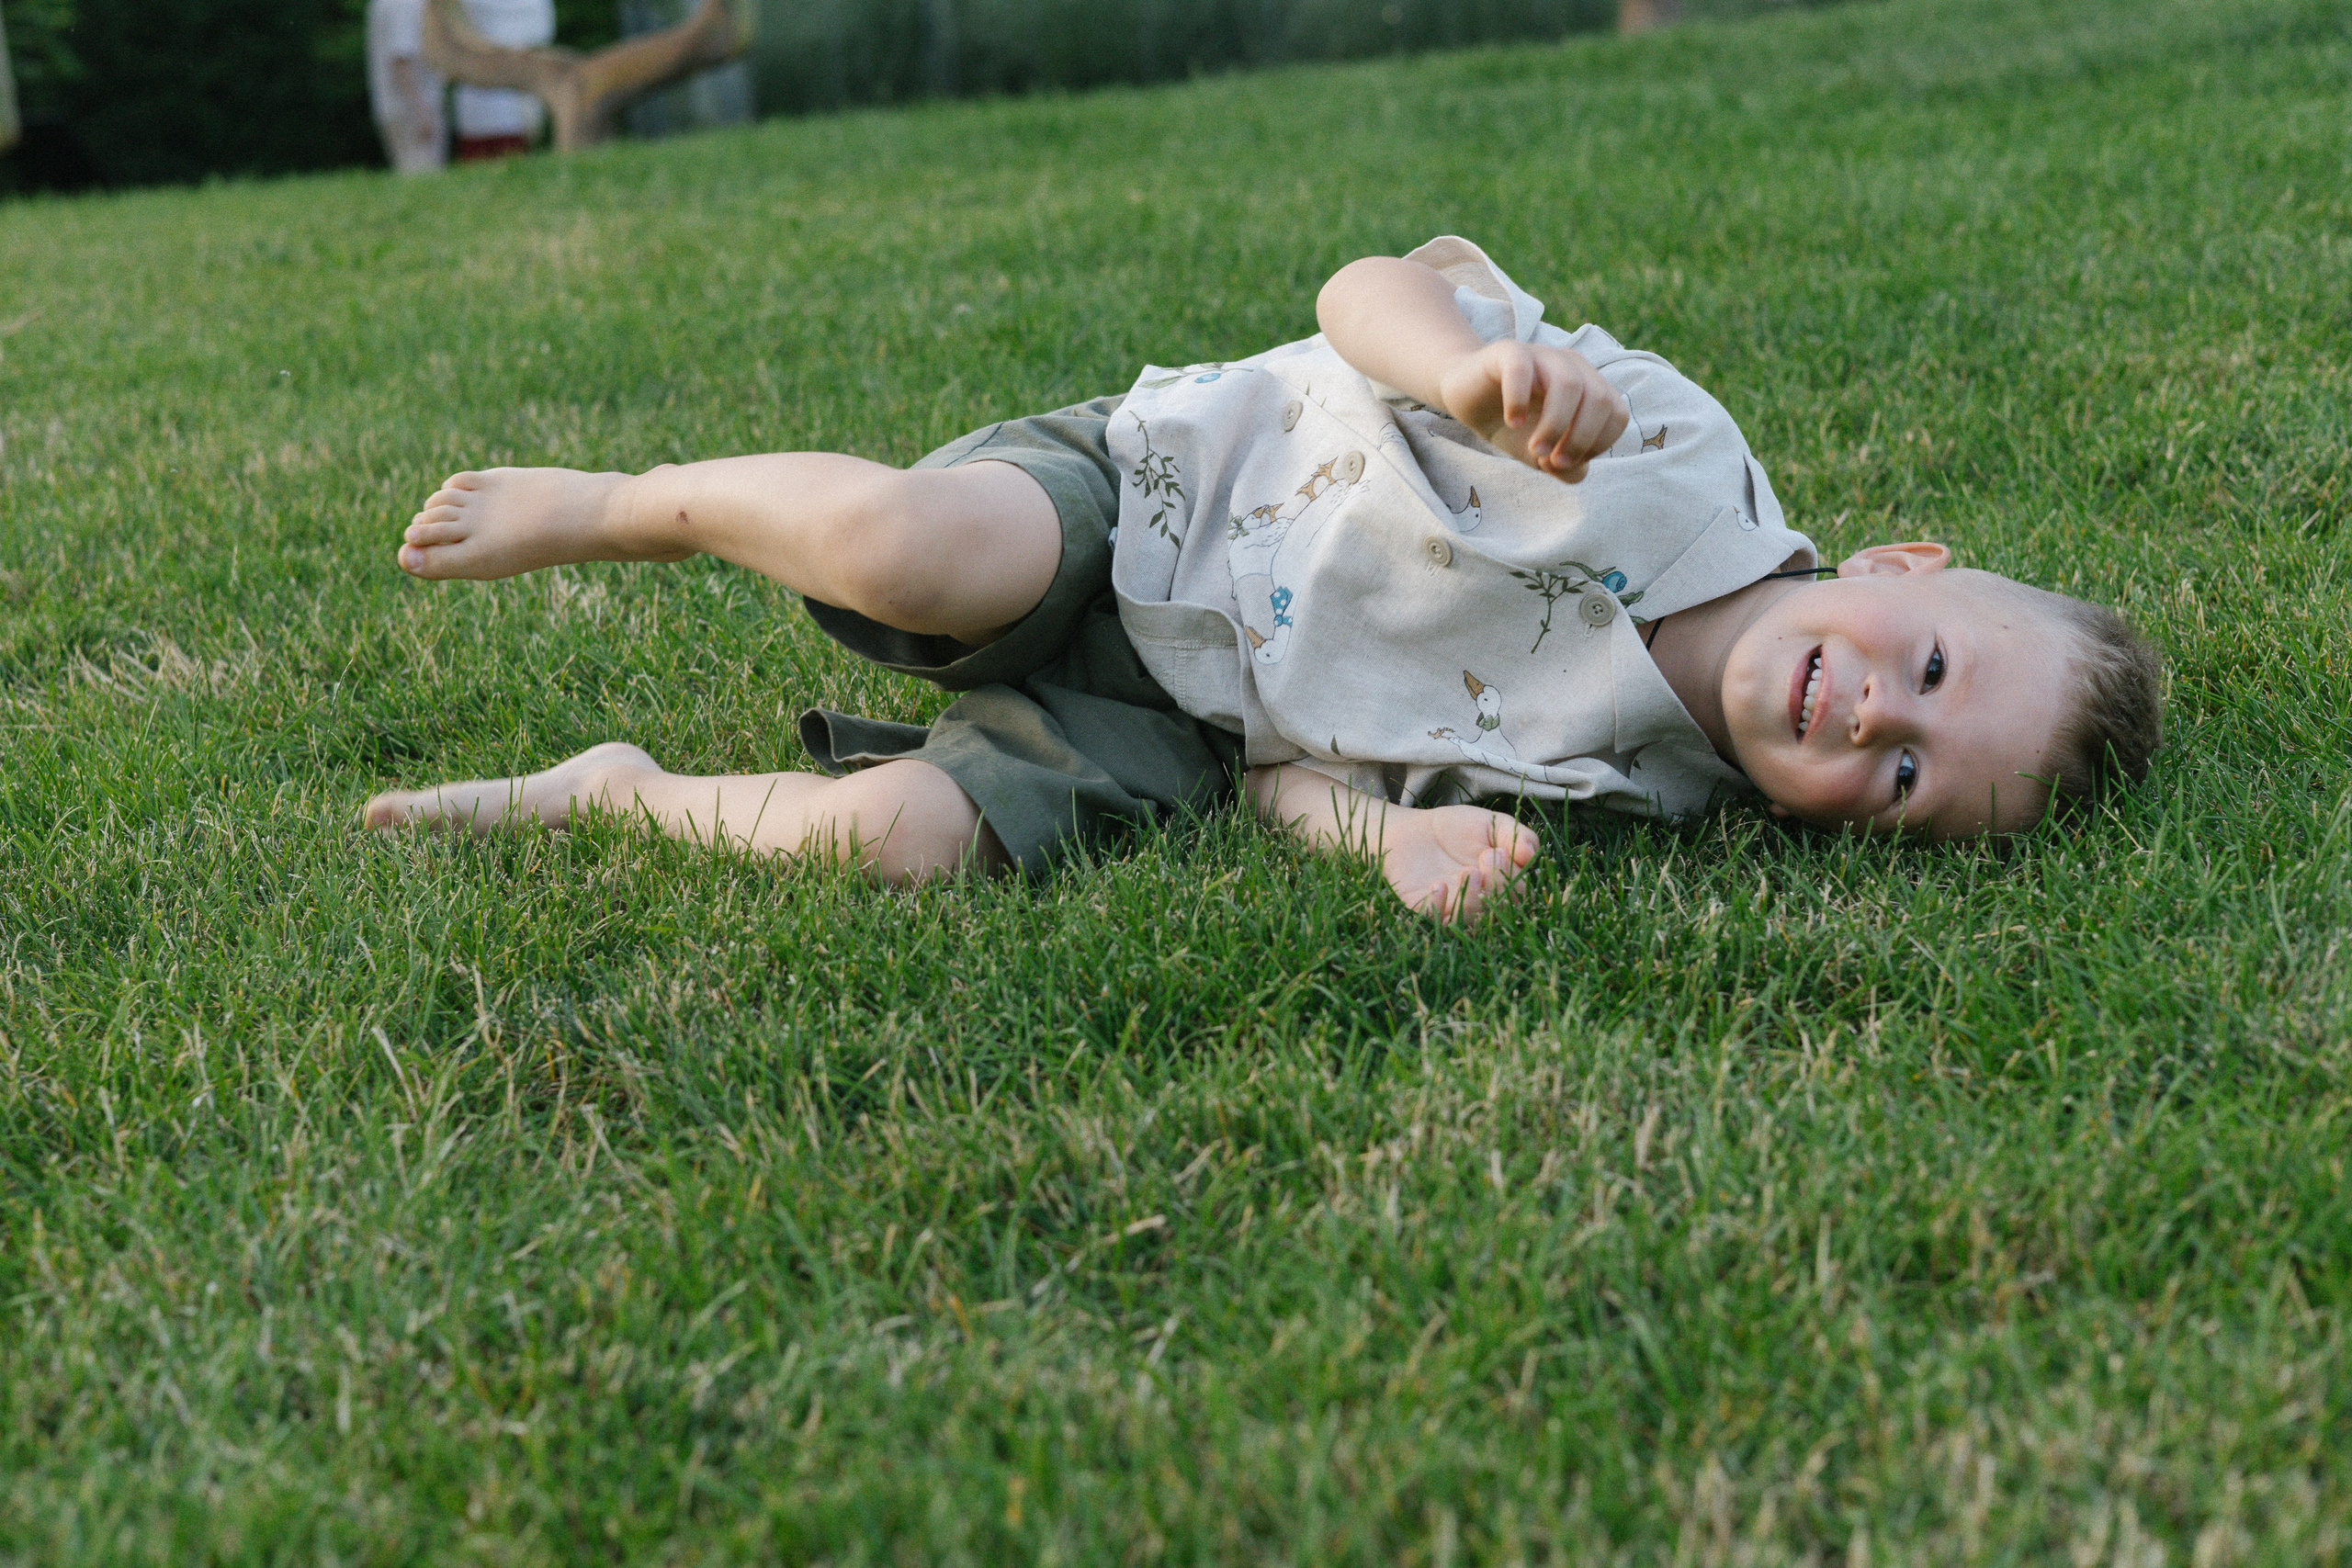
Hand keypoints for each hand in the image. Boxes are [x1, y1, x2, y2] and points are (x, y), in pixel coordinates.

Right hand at [1436, 340, 1628, 482]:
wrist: (1467, 397)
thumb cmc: (1513, 424)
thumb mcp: (1542, 454)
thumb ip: (1566, 467)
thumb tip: (1573, 469)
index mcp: (1590, 387)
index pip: (1617, 415)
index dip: (1597, 445)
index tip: (1565, 462)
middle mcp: (1572, 366)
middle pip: (1600, 399)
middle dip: (1579, 439)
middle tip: (1550, 462)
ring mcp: (1542, 355)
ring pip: (1568, 384)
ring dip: (1554, 426)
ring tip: (1533, 451)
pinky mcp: (1509, 352)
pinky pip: (1522, 370)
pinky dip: (1520, 401)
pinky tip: (1512, 423)